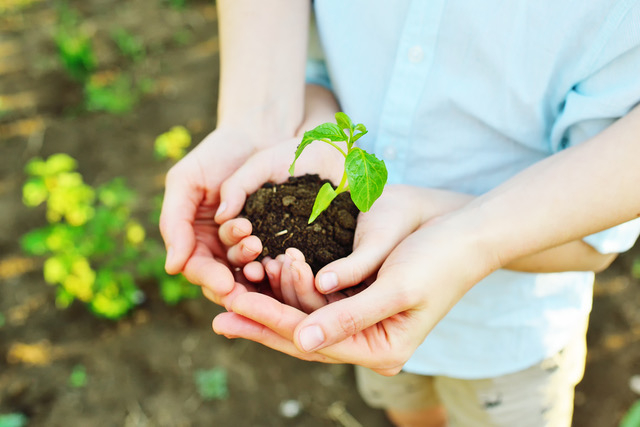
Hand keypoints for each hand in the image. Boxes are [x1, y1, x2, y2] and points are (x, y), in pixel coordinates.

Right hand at [159, 127, 272, 308]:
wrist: (255, 136)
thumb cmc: (215, 155)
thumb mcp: (186, 182)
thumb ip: (175, 222)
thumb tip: (172, 267)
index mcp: (190, 237)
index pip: (195, 267)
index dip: (208, 277)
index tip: (225, 282)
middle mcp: (215, 246)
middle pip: (221, 279)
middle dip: (234, 281)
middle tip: (250, 277)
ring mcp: (242, 244)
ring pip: (245, 270)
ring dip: (251, 264)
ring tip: (256, 244)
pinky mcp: (268, 238)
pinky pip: (268, 259)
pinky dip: (271, 261)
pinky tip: (278, 256)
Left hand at [213, 187, 481, 374]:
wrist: (469, 231)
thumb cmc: (440, 258)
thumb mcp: (397, 289)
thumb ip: (349, 318)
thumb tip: (302, 341)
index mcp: (381, 350)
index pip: (312, 340)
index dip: (269, 321)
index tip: (231, 306)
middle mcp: (370, 343)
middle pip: (304, 335)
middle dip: (261, 320)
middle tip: (219, 311)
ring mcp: (366, 322)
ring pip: (308, 317)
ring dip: (276, 300)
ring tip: (239, 287)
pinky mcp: (362, 300)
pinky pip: (319, 299)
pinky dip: (293, 288)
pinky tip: (269, 276)